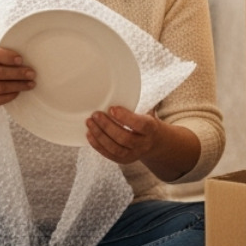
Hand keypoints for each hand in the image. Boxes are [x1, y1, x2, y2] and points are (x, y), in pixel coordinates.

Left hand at [85, 105, 200, 181]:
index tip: (112, 108)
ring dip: (100, 135)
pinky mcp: (124, 160)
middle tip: (95, 114)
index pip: (139, 124)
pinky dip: (97, 145)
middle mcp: (144, 144)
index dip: (125, 117)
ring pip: (115, 148)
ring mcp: (134, 154)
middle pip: (124, 137)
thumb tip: (119, 86)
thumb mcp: (147, 112)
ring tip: (89, 122)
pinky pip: (109, 155)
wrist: (156, 143)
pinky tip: (89, 134)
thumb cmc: (146, 123)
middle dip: (107, 126)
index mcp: (151, 129)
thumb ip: (135, 105)